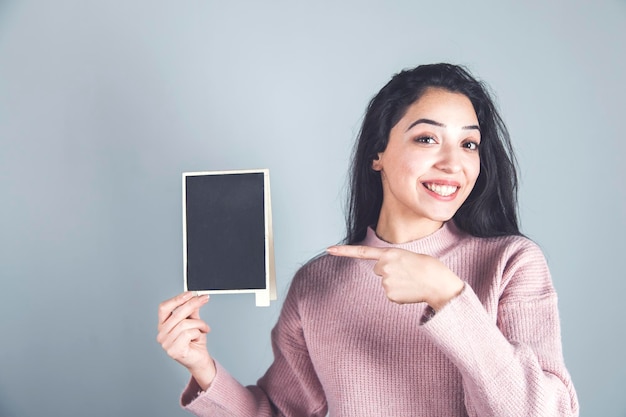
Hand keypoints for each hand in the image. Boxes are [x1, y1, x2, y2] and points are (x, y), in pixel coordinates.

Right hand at [157, 291, 215, 389]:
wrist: (200, 360)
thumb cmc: (195, 342)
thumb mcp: (194, 322)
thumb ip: (192, 310)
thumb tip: (194, 297)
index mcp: (163, 325)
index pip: (164, 308)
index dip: (176, 299)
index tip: (190, 293)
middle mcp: (161, 334)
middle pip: (177, 313)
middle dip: (193, 304)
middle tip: (205, 298)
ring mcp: (166, 343)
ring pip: (185, 323)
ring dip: (199, 324)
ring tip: (204, 328)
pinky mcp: (173, 350)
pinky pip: (188, 333)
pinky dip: (197, 333)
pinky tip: (199, 337)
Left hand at [327, 245, 463, 309]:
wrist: (439, 283)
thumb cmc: (427, 267)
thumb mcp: (408, 256)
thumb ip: (392, 262)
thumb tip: (384, 276)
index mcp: (389, 253)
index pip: (362, 252)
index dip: (344, 251)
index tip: (328, 249)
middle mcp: (384, 267)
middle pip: (378, 270)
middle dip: (389, 271)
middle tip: (407, 271)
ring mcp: (385, 282)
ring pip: (385, 283)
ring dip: (396, 282)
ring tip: (411, 281)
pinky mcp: (390, 295)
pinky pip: (390, 294)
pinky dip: (399, 293)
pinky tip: (410, 290)